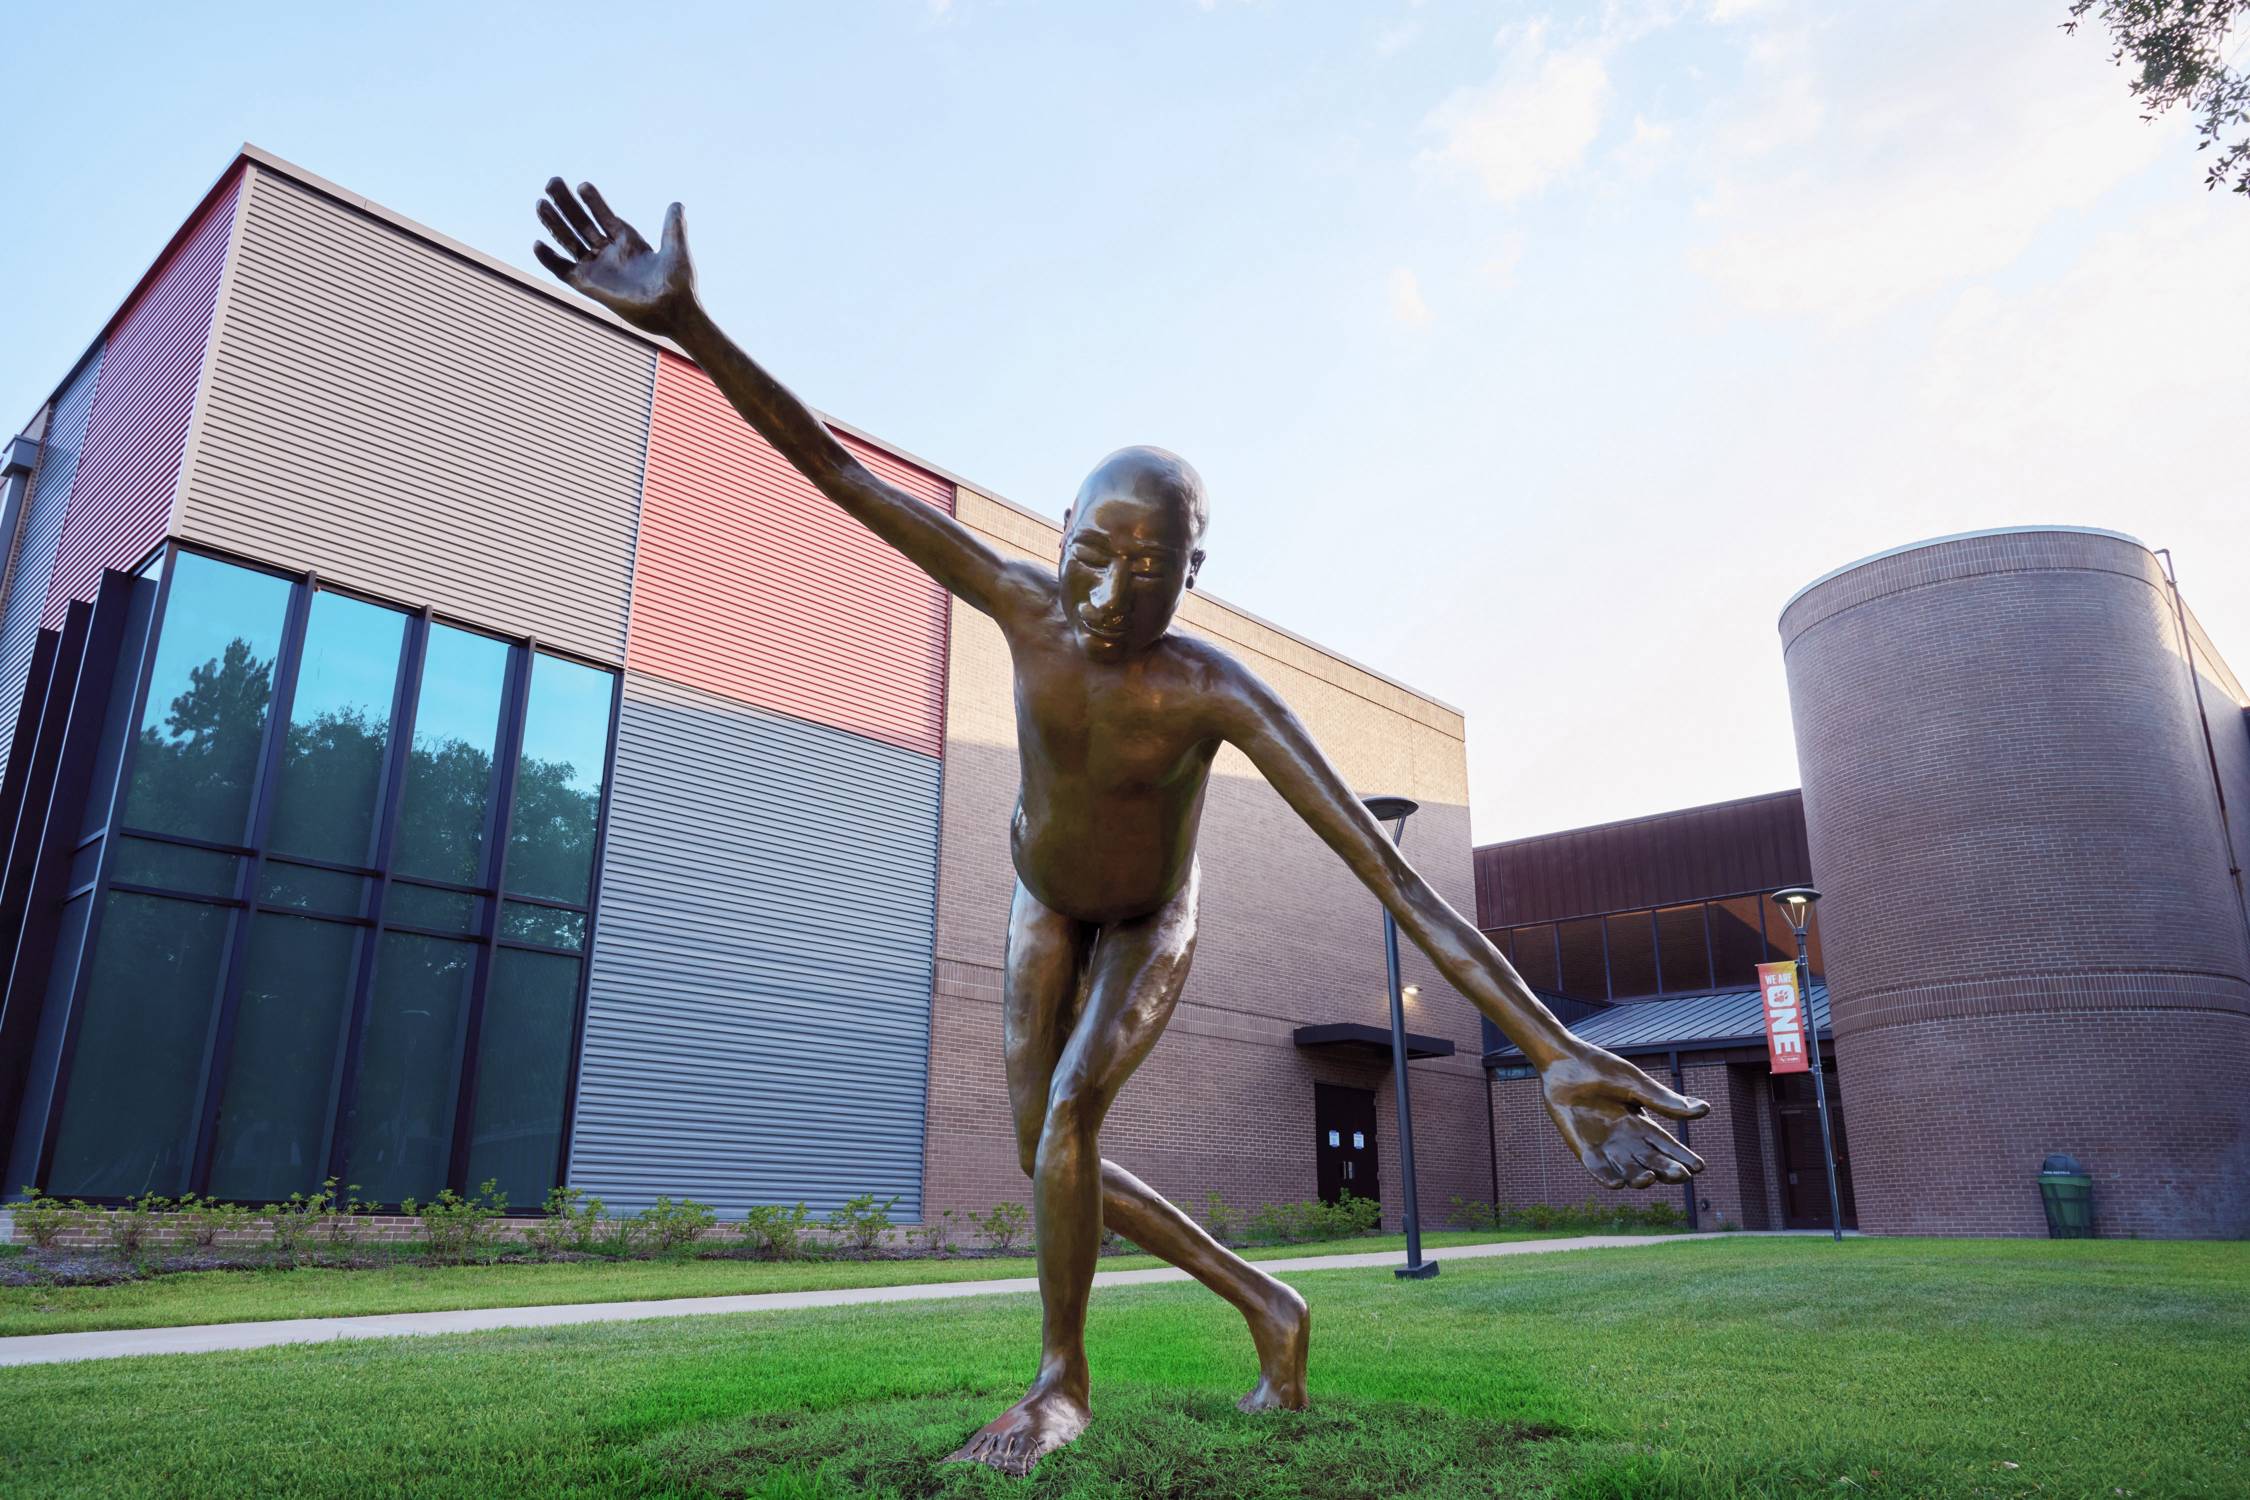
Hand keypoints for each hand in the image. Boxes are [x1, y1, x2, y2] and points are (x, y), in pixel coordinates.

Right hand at [533, 178, 694, 338]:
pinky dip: (550, 259)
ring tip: (540, 203)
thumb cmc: (679, 286)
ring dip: (554, 223)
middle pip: (581, 223)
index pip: (604, 215)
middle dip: (566, 203)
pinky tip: (538, 244)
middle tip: (552, 182)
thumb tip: (676, 204)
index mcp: (628, 242)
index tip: (582, 186)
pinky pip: (563, 271)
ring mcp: (598, 268)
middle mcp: (610, 253)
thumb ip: (673, 227)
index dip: (593, 201)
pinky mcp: (589, 286)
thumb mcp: (676, 249)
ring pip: (569, 241)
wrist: (674, 313)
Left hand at [1540, 1044, 1708, 1189]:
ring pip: (1627, 1170)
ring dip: (1638, 1178)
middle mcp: (1626, 1140)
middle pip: (1651, 1162)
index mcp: (1642, 1124)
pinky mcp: (1583, 1148)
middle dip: (1667, 1170)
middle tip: (1682, 1176)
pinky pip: (1596, 1168)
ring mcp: (1605, 1146)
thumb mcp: (1636, 1085)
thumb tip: (1706, 1110)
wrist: (1564, 1062)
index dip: (1683, 1157)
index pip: (1667, 1146)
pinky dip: (1605, 1177)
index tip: (1700, 1167)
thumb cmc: (1601, 1069)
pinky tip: (1616, 1184)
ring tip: (1649, 1179)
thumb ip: (1665, 1101)